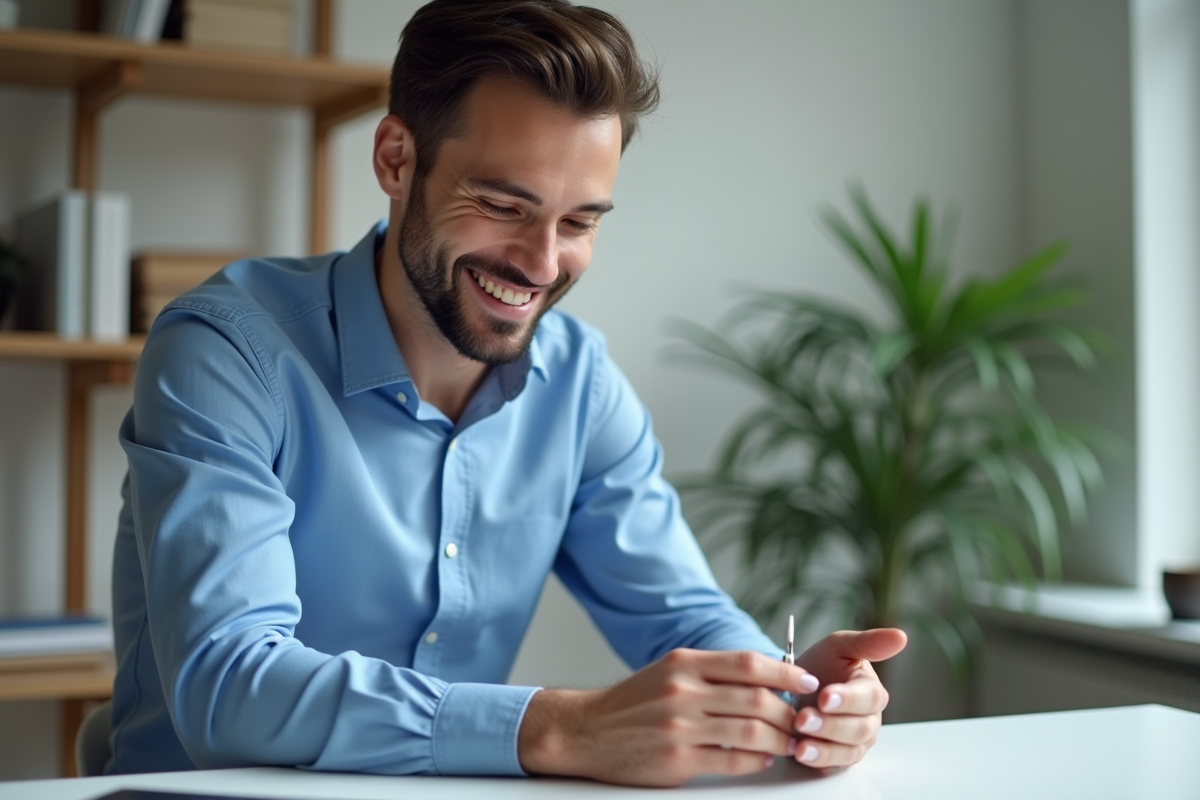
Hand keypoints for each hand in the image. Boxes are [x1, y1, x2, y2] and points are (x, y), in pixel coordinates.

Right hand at [517, 648, 820, 786]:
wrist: (586, 731)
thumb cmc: (634, 702)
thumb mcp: (670, 672)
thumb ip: (713, 673)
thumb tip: (767, 680)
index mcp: (684, 663)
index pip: (748, 663)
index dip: (786, 673)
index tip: (808, 683)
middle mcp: (683, 691)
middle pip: (756, 699)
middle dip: (789, 712)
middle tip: (804, 720)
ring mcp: (680, 727)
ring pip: (751, 731)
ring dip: (780, 739)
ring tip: (790, 742)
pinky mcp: (676, 760)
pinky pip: (733, 761)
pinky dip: (757, 760)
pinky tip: (762, 757)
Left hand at [790, 628, 907, 771]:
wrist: (796, 686)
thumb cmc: (822, 665)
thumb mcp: (839, 646)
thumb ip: (868, 643)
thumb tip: (901, 636)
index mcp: (871, 691)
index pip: (868, 698)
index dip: (847, 699)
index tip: (824, 697)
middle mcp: (868, 720)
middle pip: (858, 729)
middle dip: (829, 725)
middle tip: (803, 719)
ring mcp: (855, 742)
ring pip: (847, 751)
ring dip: (823, 749)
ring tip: (800, 744)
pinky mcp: (839, 759)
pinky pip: (833, 766)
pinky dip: (818, 762)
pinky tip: (801, 755)